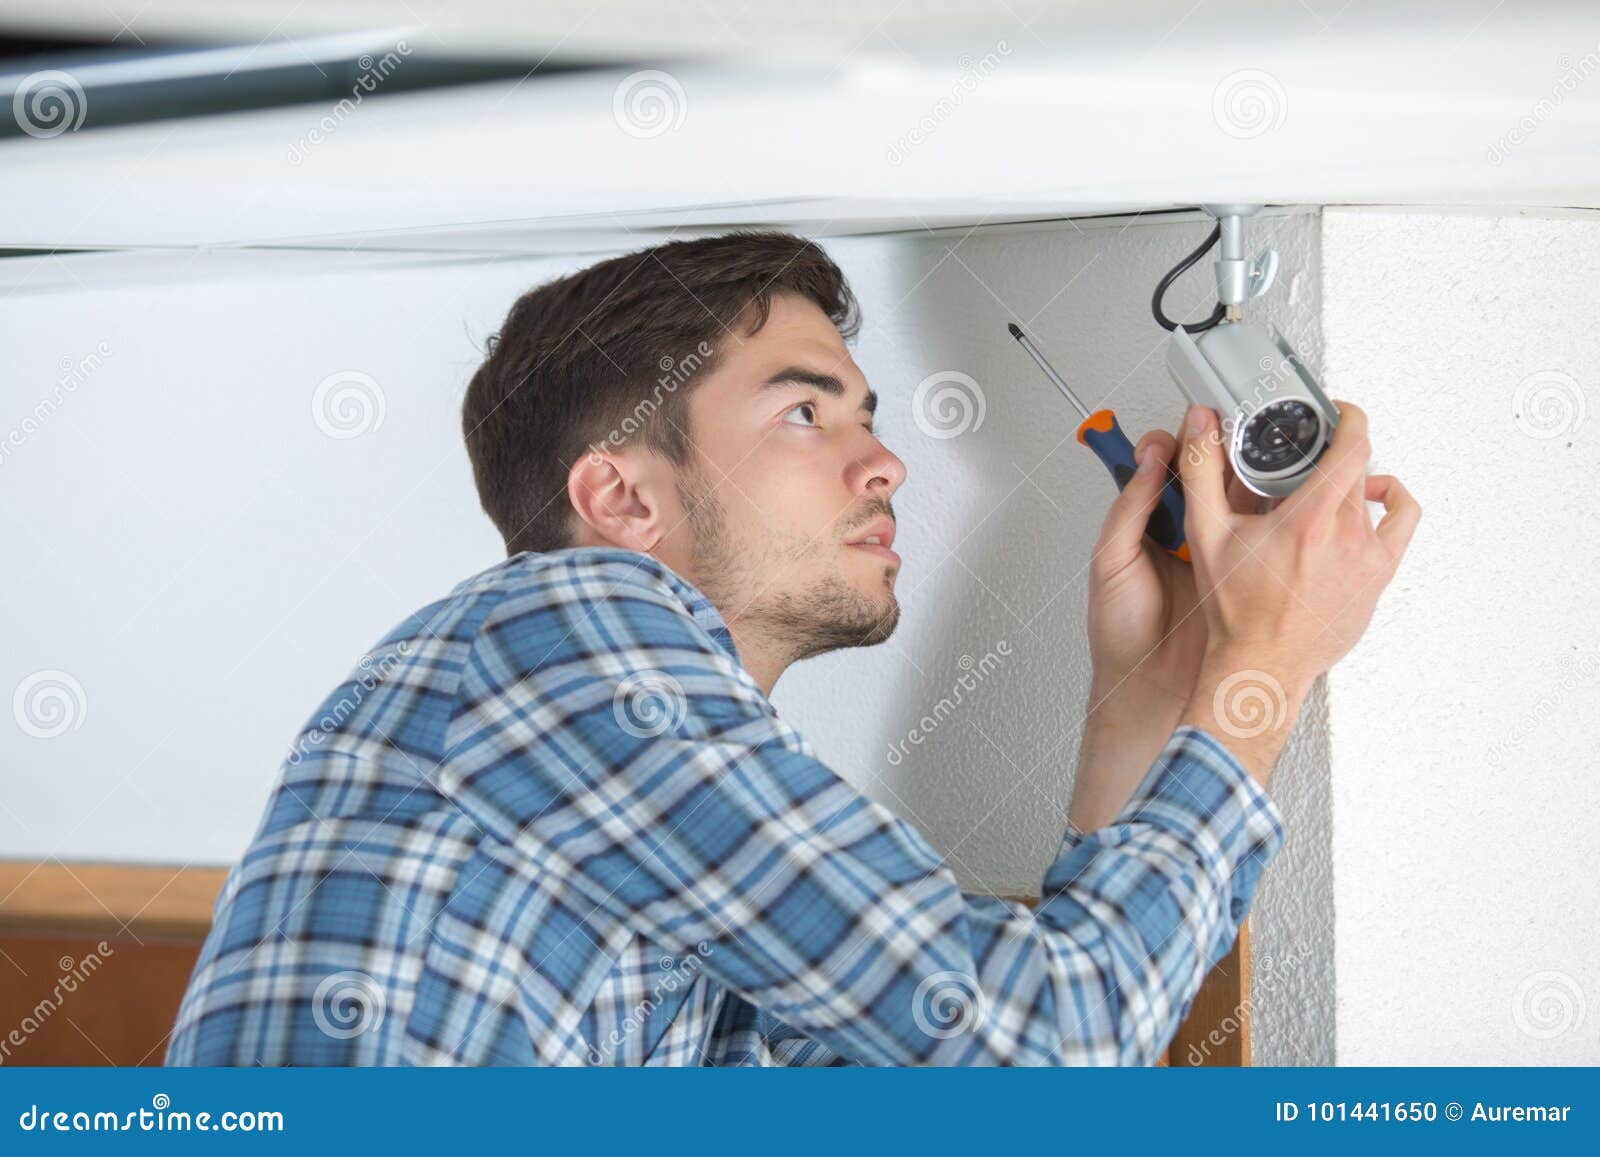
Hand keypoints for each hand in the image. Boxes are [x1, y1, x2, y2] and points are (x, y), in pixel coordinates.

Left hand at [1072, 428, 1249, 830]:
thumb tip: (1150, 459)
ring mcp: (1221, 555)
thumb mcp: (1111, 563)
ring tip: (1270, 451)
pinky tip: (1288, 498)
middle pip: (1212, 476)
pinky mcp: (1246, 576)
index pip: (1169, 467)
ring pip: (1243, 500)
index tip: (1196, 417)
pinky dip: (1279, 518)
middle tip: (1242, 423)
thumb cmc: (1121, 634)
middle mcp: (1187, 534)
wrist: (1151, 689)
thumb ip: (1130, 509)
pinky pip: (1266, 538)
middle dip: (1228, 448)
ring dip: (1258, 475)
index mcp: (1150, 524)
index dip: (1183, 440)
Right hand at [1175, 401, 1420, 783]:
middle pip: (1360, 467)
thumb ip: (1202, 471)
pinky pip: (1400, 526)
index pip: (1353, 445)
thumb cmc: (1235, 612)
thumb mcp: (1205, 534)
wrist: (1259, 664)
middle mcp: (1347, 537)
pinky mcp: (1378, 579)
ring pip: (1373, 497)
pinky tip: (1369, 506)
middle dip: (1335, 454)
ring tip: (1325, 489)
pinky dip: (1388, 506)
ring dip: (1350, 484)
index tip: (1337, 412)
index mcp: (1308, 520)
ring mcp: (1369, 560)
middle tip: (1310, 457)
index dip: (1348, 418)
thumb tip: (1203, 426)